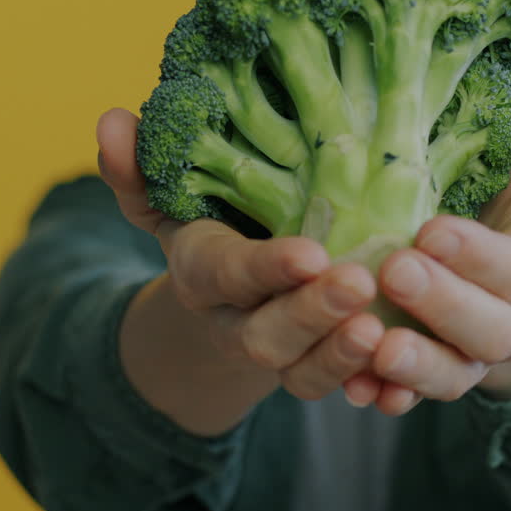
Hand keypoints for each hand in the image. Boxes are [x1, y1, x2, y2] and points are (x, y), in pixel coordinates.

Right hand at [96, 108, 391, 403]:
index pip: (229, 274)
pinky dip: (367, 385)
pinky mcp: (312, 372)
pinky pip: (336, 390)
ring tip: (381, 331)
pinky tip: (399, 370)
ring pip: (301, 372)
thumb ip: (139, 168)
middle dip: (310, 314)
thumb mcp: (168, 197)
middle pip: (265, 336)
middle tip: (360, 284)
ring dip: (339, 356)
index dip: (265, 269)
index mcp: (202, 274)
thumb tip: (111, 120)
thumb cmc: (207, 224)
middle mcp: (233, 323)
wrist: (226, 299)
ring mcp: (275, 356)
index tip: (311, 253)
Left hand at [345, 103, 510, 414]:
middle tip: (393, 271)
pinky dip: (384, 395)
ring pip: (452, 376)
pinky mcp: (430, 376)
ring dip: (415, 367)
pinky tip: (353, 387)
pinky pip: (410, 396)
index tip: (432, 230)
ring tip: (375, 348)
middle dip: (443, 305)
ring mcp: (470, 358)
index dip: (481, 257)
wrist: (506, 279)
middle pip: (489, 332)